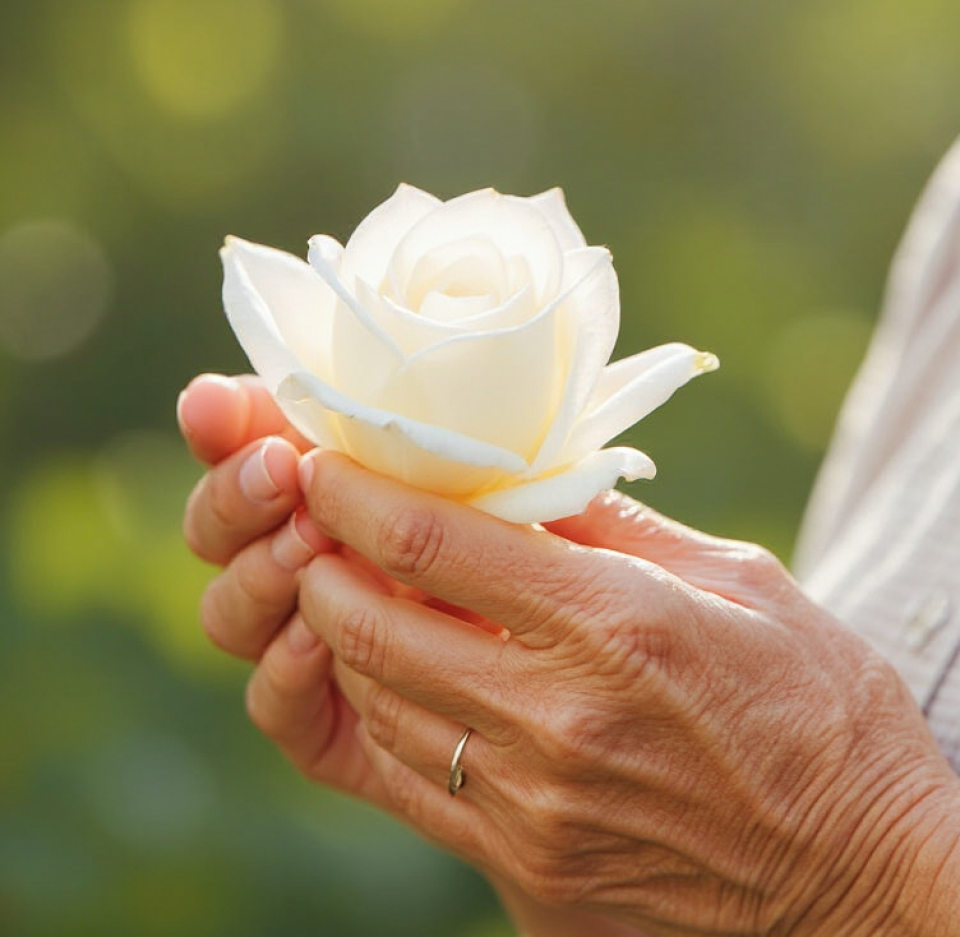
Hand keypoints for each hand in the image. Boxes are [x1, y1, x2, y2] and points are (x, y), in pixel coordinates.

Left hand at [278, 451, 959, 935]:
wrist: (862, 876)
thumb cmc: (820, 711)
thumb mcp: (739, 581)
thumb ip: (615, 525)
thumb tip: (522, 477)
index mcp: (614, 625)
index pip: (432, 545)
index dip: (356, 495)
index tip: (324, 465)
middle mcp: (556, 718)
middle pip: (372, 626)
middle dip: (321, 564)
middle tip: (320, 525)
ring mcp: (530, 803)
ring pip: (374, 701)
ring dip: (339, 635)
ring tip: (346, 587)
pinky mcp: (523, 863)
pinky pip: (407, 777)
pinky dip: (379, 709)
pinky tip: (391, 671)